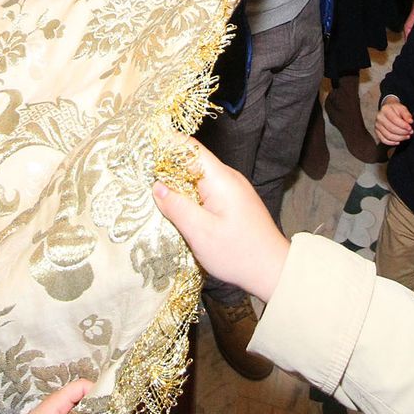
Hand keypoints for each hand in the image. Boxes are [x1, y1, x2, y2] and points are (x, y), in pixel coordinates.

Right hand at [154, 141, 290, 301]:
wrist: (273, 270)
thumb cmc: (239, 253)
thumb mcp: (200, 232)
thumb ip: (177, 207)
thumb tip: (157, 186)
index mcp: (220, 179)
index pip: (190, 148)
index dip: (166, 143)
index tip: (143, 145)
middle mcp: (228, 178)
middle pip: (192, 161)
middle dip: (167, 165)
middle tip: (140, 172)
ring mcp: (233, 190)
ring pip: (198, 177)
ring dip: (177, 182)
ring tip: (152, 190)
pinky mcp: (234, 202)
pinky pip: (207, 190)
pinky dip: (190, 194)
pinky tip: (177, 207)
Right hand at [373, 98, 413, 145]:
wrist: (388, 110)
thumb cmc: (395, 109)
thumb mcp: (402, 108)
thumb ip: (407, 114)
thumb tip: (410, 121)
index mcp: (385, 109)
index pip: (394, 119)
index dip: (403, 125)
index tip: (410, 128)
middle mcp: (379, 117)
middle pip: (391, 128)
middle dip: (402, 132)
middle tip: (410, 133)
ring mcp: (377, 125)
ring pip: (388, 136)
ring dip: (399, 138)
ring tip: (406, 136)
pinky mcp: (377, 132)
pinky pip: (384, 140)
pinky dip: (392, 142)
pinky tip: (398, 141)